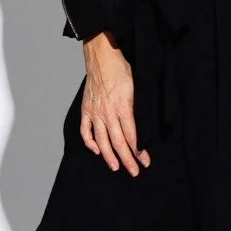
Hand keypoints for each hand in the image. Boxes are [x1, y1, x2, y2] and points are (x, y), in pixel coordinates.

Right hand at [80, 31, 148, 176]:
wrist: (101, 58)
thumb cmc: (121, 70)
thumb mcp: (137, 88)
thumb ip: (137, 109)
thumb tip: (142, 129)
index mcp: (123, 106)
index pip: (132, 135)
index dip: (138, 151)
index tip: (145, 161)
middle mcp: (108, 112)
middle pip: (118, 141)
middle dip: (127, 159)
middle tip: (134, 172)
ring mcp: (95, 112)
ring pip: (101, 140)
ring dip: (109, 156)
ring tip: (115, 167)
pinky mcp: (86, 110)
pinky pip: (86, 130)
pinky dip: (90, 142)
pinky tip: (97, 150)